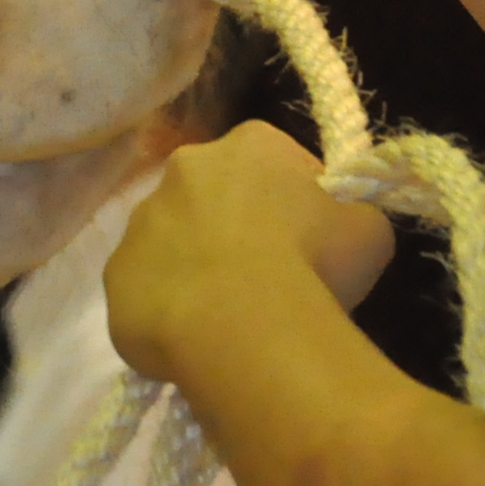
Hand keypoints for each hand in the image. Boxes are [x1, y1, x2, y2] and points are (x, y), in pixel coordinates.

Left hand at [105, 121, 395, 382]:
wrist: (242, 326)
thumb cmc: (313, 266)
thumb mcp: (369, 232)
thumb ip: (351, 216)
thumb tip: (339, 226)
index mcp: (249, 145)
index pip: (275, 162)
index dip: (295, 203)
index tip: (311, 245)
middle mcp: (183, 169)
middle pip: (215, 197)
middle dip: (237, 231)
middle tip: (268, 281)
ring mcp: (140, 223)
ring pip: (173, 244)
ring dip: (197, 270)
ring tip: (229, 319)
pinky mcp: (115, 278)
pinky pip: (147, 293)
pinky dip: (169, 313)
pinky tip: (198, 340)